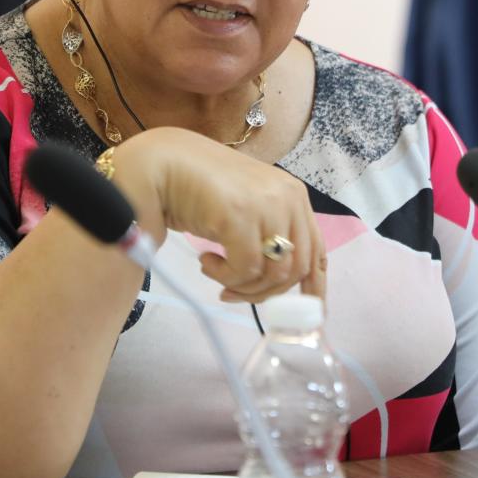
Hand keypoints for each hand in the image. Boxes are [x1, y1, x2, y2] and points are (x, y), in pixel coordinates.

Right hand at [111, 127, 325, 302]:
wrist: (162, 164)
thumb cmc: (198, 189)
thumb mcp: (246, 210)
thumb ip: (268, 235)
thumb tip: (281, 283)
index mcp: (293, 196)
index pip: (316, 250)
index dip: (314, 287)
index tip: (304, 312)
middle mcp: (288, 198)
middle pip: (297, 268)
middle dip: (265, 292)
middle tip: (233, 292)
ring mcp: (267, 204)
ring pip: (273, 273)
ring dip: (242, 286)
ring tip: (215, 272)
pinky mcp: (241, 215)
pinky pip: (246, 269)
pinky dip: (224, 276)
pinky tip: (206, 261)